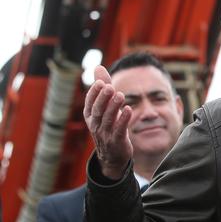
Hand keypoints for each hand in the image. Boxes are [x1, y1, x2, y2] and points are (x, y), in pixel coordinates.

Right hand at [83, 65, 132, 179]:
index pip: (90, 103)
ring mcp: (105, 134)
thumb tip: (98, 67)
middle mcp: (95, 125)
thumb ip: (103, 87)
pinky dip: (123, 120)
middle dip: (102, 98)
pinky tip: (129, 110)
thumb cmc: (108, 125)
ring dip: (114, 107)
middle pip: (97, 110)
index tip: (99, 82)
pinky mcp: (117, 141)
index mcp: (90, 116)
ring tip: (121, 95)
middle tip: (109, 86)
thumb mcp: (104, 106)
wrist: (113, 155)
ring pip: (107, 120)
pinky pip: (119, 130)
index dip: (94, 93)